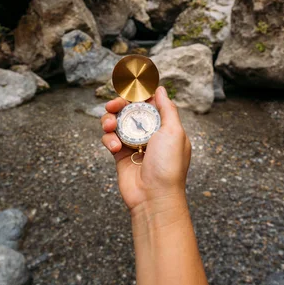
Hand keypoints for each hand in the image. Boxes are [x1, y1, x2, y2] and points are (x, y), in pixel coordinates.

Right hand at [101, 86, 191, 211]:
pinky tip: (115, 147)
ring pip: (116, 123)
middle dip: (119, 104)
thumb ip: (167, 109)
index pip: (149, 103)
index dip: (138, 94)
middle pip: (129, 110)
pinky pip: (110, 139)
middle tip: (113, 105)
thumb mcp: (174, 132)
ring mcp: (133, 144)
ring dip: (109, 120)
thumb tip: (160, 89)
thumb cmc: (169, 166)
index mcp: (164, 126)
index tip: (128, 87)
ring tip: (109, 126)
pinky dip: (109, 139)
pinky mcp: (120, 155)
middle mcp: (148, 133)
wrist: (154, 197)